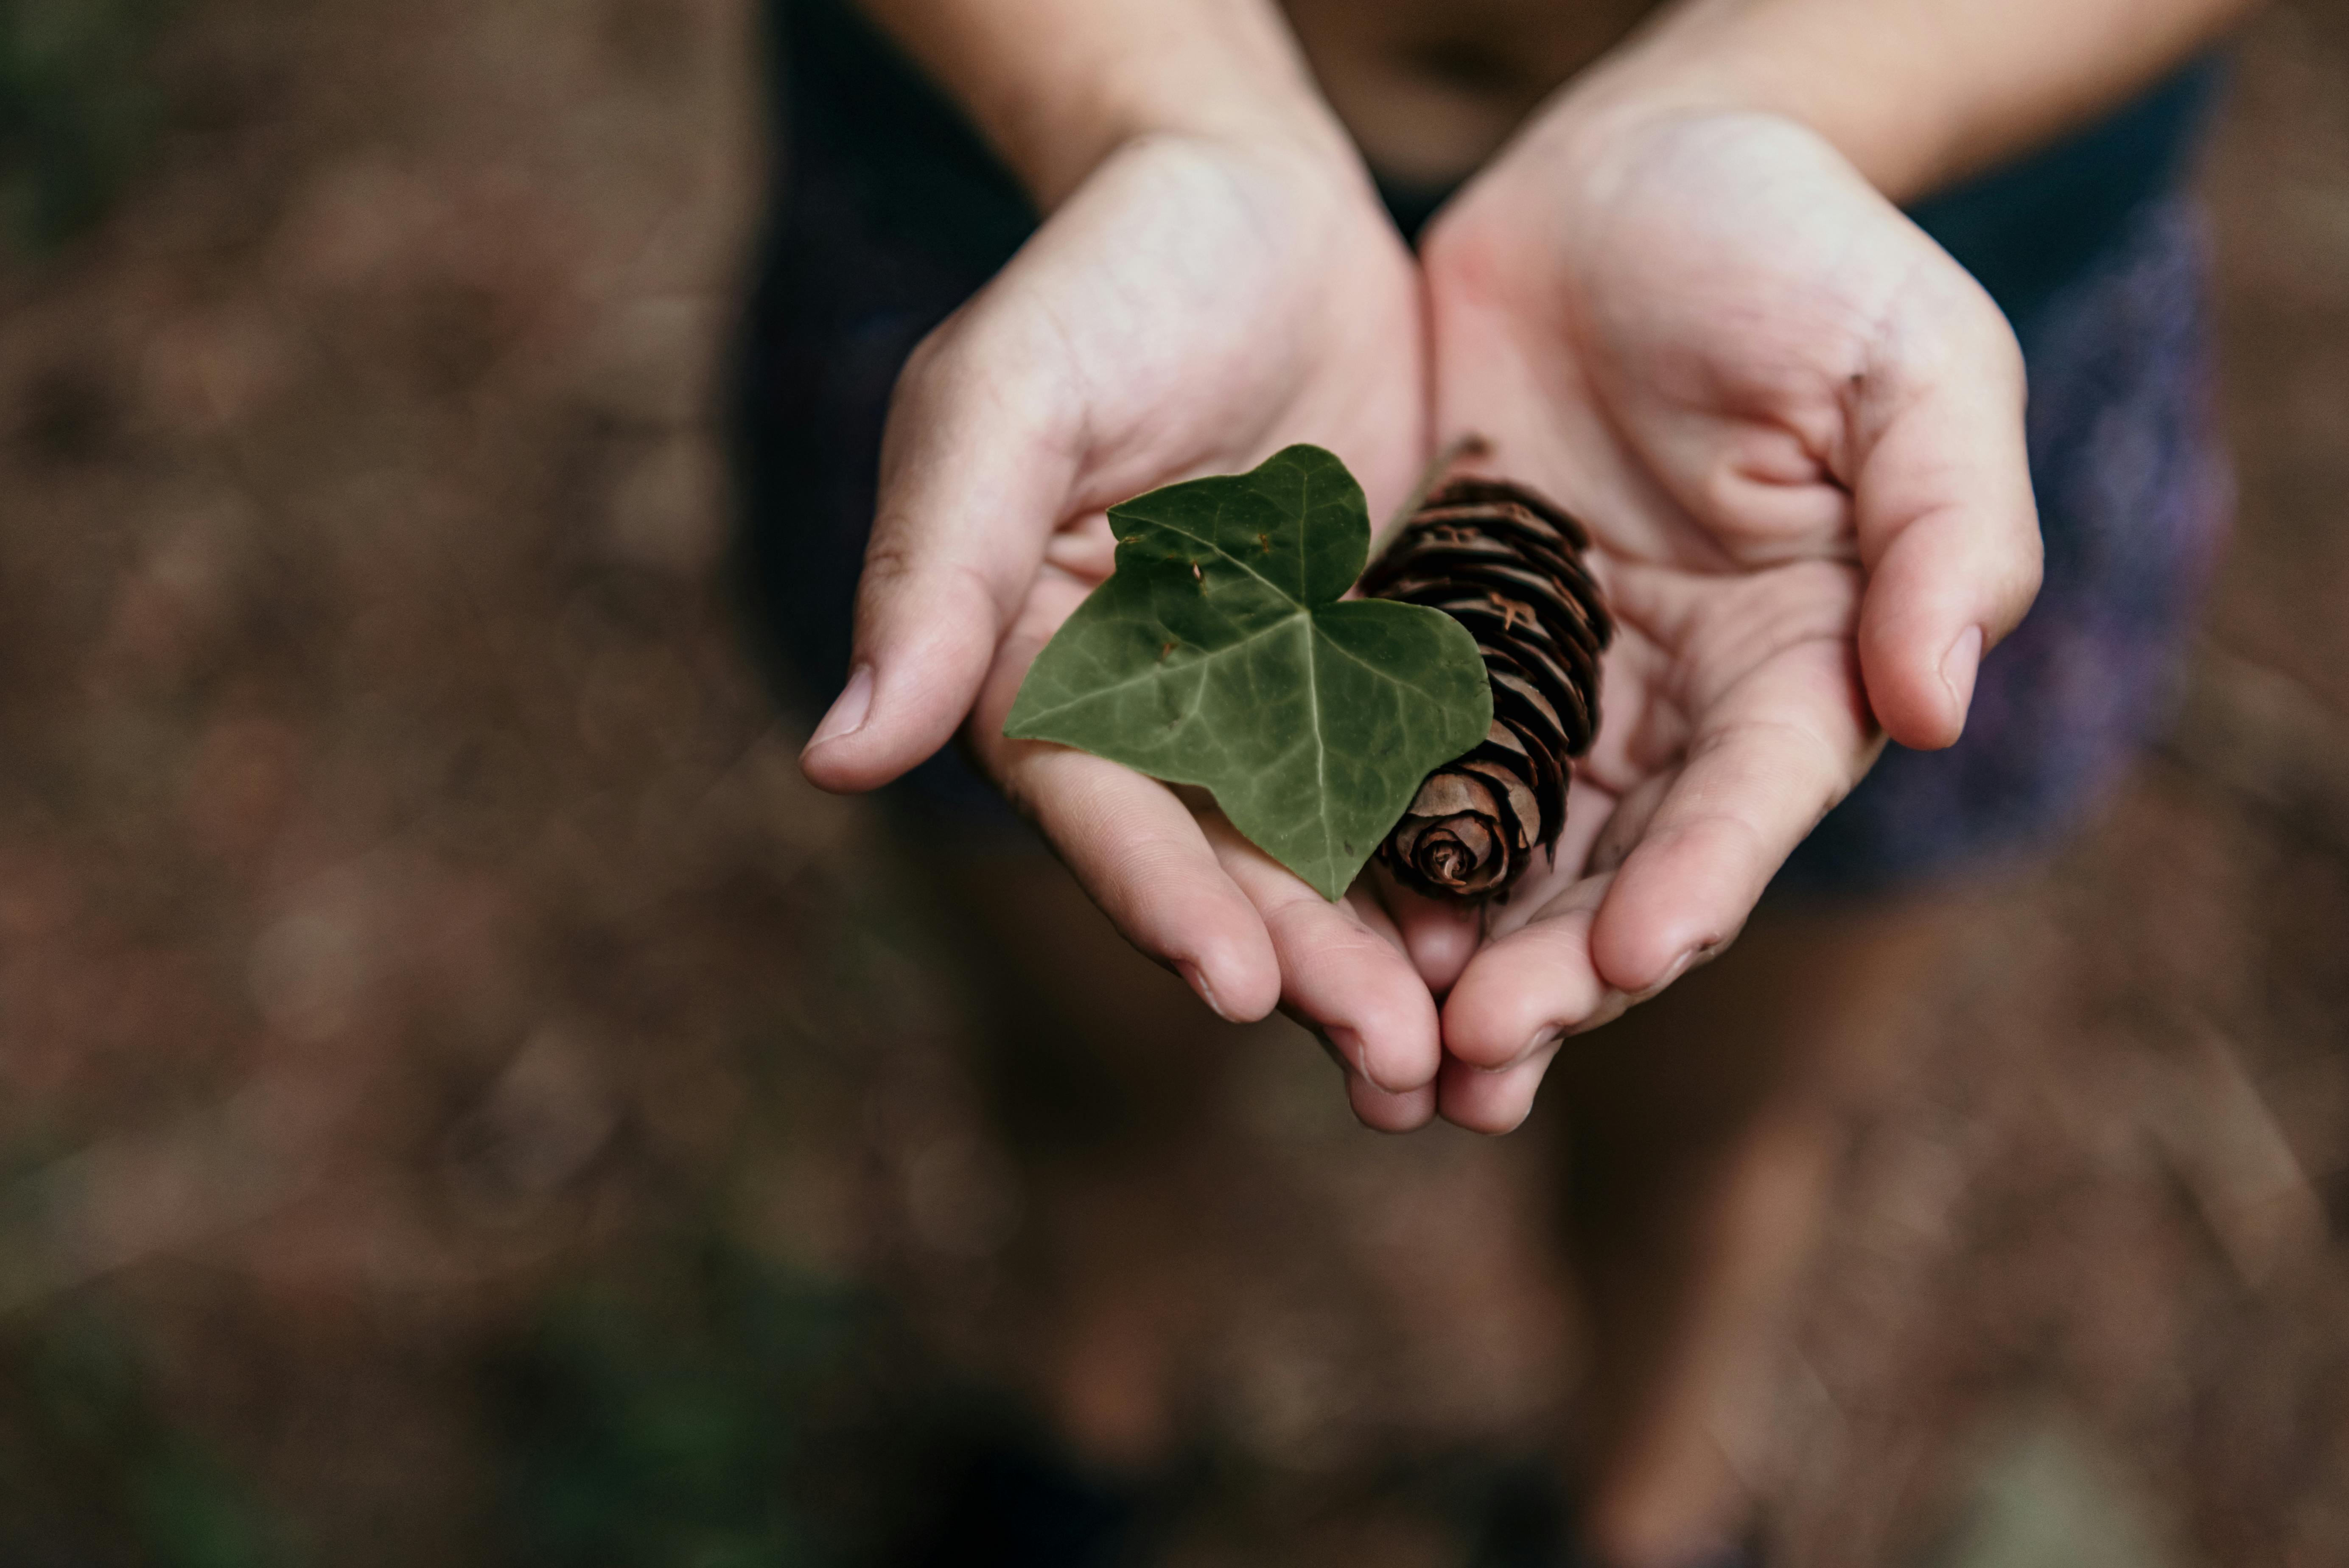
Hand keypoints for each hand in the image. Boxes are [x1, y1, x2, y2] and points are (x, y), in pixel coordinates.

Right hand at [798, 132, 1455, 1128]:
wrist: (1249, 197)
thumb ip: (933, 568)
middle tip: (1392, 1063)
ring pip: (1321, 854)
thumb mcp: (1008, 396)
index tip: (1236, 983)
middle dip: (1300, 966)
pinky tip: (1520, 934)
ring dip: (1383, 958)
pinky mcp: (1362, 669)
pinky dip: (1454, 862)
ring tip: (1459, 1057)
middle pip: (1219, 862)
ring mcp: (1261, 697)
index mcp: (1038, 664)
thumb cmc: (1109, 276)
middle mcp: (1146, 707)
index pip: (1094, 803)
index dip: (1160, 895)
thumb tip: (835, 753)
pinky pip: (1407, 783)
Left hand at [1403, 98, 2040, 1130]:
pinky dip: (1365, 854)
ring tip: (1388, 1060)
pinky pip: (1398, 766)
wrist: (1633, 174)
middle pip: (1614, 870)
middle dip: (1553, 975)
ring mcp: (1550, 684)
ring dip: (1448, 961)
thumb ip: (1944, 527)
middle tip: (1470, 1062)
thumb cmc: (1796, 250)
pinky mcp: (1439, 644)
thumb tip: (1940, 701)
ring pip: (1501, 856)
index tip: (1634, 954)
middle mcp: (1672, 706)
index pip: (1747, 805)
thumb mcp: (1910, 362)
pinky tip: (1308, 927)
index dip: (1696, 886)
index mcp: (1799, 663)